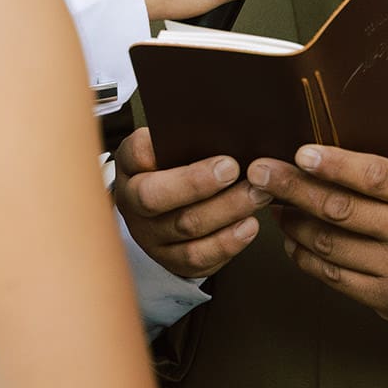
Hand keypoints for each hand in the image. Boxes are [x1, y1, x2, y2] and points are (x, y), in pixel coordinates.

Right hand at [110, 127, 268, 281]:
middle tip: (231, 168)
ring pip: (186, 226)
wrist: (163, 216)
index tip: (190, 135)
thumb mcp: (172, 151)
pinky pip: (199, 257)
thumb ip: (188, 139)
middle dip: (195, 182)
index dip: (155, 148)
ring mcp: (150, 236)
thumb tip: (226, 127)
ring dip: (226, 209)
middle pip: (155, 197)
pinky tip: (249, 225)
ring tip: (256, 193)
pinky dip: (227, 242)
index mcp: (131, 167)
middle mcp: (133, 203)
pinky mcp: (172, 260)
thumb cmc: (175, 172)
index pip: (135, 153)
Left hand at [249, 145, 387, 326]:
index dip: (334, 164)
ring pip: (329, 246)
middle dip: (293, 188)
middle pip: (341, 210)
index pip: (376, 177)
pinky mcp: (387, 300)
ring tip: (273, 204)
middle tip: (260, 172)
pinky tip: (292, 240)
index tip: (300, 152)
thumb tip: (345, 136)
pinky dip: (305, 258)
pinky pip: (334, 278)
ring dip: (292, 223)